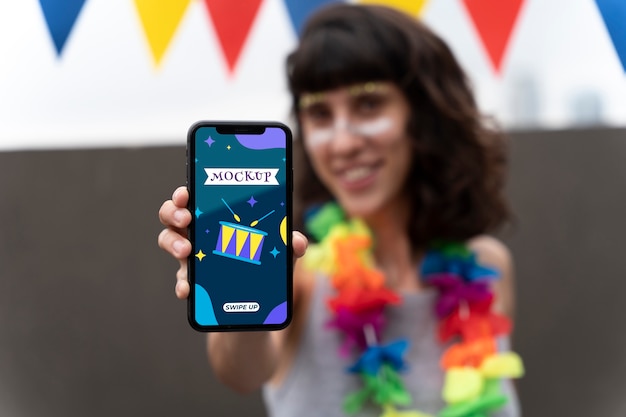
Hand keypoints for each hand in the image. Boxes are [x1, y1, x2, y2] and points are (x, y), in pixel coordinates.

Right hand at [158, 186, 307, 299]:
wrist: (258, 301)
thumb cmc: (264, 263)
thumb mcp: (279, 252)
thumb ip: (288, 244)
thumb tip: (298, 242)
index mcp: (216, 218)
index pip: (195, 198)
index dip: (185, 193)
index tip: (187, 192)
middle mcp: (198, 233)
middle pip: (173, 216)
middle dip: (174, 213)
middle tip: (187, 219)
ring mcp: (193, 257)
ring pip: (169, 242)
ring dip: (173, 243)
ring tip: (187, 251)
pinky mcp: (194, 282)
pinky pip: (182, 281)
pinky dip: (182, 284)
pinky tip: (188, 288)